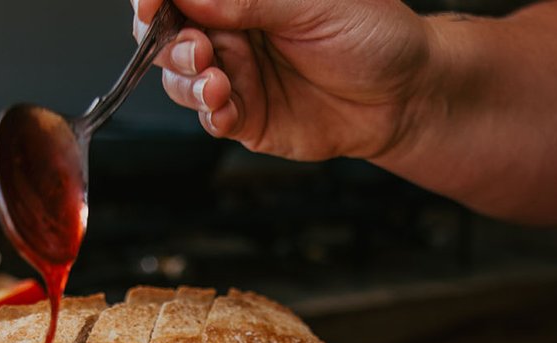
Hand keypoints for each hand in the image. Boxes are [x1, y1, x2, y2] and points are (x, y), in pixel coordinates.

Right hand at [133, 0, 432, 161]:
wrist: (404, 95)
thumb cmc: (372, 35)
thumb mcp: (314, 4)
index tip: (151, 3)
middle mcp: (231, 30)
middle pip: (167, 34)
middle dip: (169, 43)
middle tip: (196, 49)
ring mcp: (235, 74)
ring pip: (179, 78)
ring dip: (187, 81)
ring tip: (216, 82)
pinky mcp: (244, 117)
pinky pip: (209, 117)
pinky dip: (210, 113)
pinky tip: (225, 107)